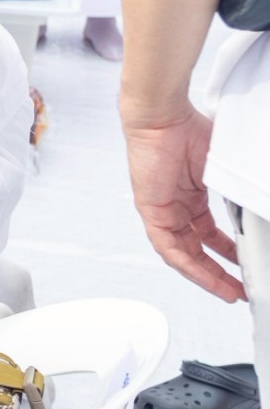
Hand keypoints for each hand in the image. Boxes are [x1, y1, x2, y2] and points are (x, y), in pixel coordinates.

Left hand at [123, 111, 242, 300]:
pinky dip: (187, 265)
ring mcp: (162, 209)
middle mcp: (175, 205)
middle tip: (240, 290)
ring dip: (205, 275)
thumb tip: (260, 204)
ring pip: (182, 253)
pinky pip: (167, 247)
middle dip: (219, 273)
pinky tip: (205, 278)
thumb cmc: (190, 129)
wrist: (163, 115)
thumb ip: (238, 192)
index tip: (245, 268)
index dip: (228, 253)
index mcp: (191, 196)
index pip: (208, 234)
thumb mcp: (224, 169)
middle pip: (196, 249)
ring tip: (228, 292)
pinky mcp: (150, 210)